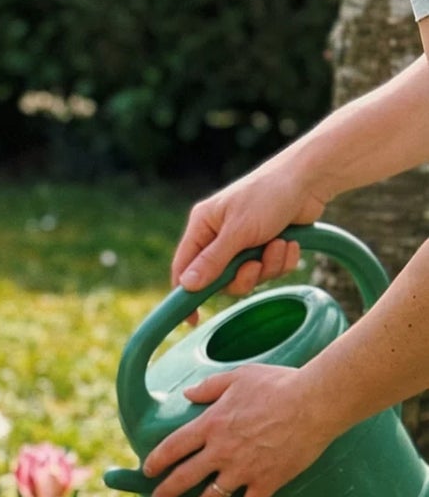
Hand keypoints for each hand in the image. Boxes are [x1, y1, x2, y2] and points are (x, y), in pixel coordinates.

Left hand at [142, 364, 337, 496]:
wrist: (315, 401)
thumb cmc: (278, 384)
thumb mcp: (238, 377)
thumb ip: (209, 387)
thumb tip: (187, 394)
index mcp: (211, 424)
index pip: (173, 447)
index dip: (157, 461)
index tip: (148, 471)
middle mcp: (221, 450)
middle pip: (184, 477)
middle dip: (166, 493)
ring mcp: (243, 468)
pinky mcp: (267, 480)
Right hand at [172, 162, 325, 321]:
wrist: (312, 177)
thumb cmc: (269, 194)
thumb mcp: (238, 231)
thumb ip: (212, 261)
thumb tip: (186, 286)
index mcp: (202, 227)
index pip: (184, 268)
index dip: (186, 294)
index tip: (192, 319)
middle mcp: (219, 236)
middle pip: (219, 280)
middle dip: (243, 276)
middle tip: (255, 264)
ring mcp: (243, 242)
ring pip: (247, 277)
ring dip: (267, 266)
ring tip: (279, 244)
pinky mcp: (266, 245)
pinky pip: (269, 270)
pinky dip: (282, 260)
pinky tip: (290, 242)